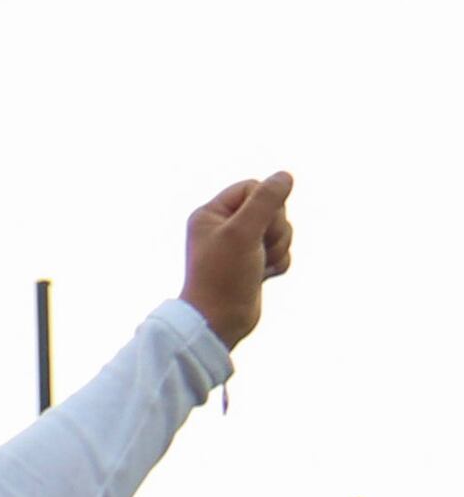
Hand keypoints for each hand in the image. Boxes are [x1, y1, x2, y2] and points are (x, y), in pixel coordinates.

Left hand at [184, 171, 295, 348]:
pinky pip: (283, 251)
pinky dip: (279, 263)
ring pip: (281, 230)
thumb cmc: (223, 276)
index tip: (258, 226)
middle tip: (257, 249)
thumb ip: (265, 201)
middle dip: (275, 229)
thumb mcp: (242, 232)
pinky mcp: (254, 262)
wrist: (219, 321)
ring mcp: (240, 245)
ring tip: (258, 265)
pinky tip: (263, 277)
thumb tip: (284, 175)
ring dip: (278, 248)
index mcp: (211, 214)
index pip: (253, 187)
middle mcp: (224, 227)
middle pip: (272, 208)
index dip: (266, 203)